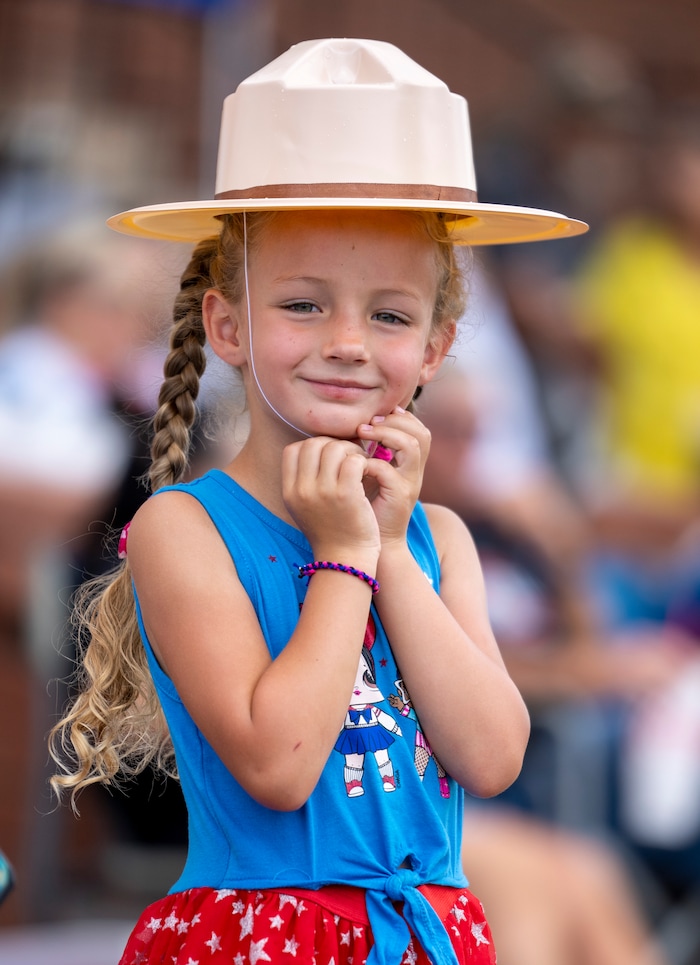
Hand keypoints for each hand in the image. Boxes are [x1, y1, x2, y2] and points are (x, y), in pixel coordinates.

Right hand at [282, 436, 380, 560]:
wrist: (345, 560)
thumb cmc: (330, 531)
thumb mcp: (305, 508)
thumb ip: (304, 481)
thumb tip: (315, 449)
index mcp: (289, 492)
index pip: (293, 449)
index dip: (312, 447)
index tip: (329, 458)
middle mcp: (302, 490)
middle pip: (313, 444)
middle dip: (334, 445)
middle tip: (349, 457)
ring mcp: (323, 492)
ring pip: (335, 448)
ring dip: (351, 451)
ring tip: (360, 465)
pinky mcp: (346, 494)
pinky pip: (354, 460)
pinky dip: (363, 461)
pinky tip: (366, 474)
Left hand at [357, 406, 430, 545]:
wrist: (374, 544)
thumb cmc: (367, 508)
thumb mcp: (372, 477)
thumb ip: (371, 455)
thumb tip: (357, 429)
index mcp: (411, 466)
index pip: (420, 431)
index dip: (403, 419)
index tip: (378, 415)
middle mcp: (415, 473)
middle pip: (421, 434)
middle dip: (394, 422)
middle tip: (368, 423)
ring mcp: (409, 484)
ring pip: (411, 446)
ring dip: (386, 434)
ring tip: (362, 434)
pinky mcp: (398, 497)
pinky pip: (388, 471)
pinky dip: (371, 463)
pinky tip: (357, 465)